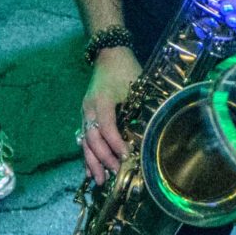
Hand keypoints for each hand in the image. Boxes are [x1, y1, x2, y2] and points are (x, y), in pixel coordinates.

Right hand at [79, 49, 138, 182]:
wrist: (109, 54)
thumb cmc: (125, 70)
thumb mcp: (136, 86)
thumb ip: (141, 108)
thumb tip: (152, 131)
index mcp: (101, 102)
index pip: (106, 129)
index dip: (116, 145)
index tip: (127, 157)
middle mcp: (89, 109)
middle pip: (92, 139)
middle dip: (103, 159)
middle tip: (115, 173)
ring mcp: (85, 112)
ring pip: (85, 142)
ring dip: (92, 162)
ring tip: (99, 180)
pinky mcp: (85, 115)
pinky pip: (84, 138)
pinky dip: (87, 155)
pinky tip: (89, 169)